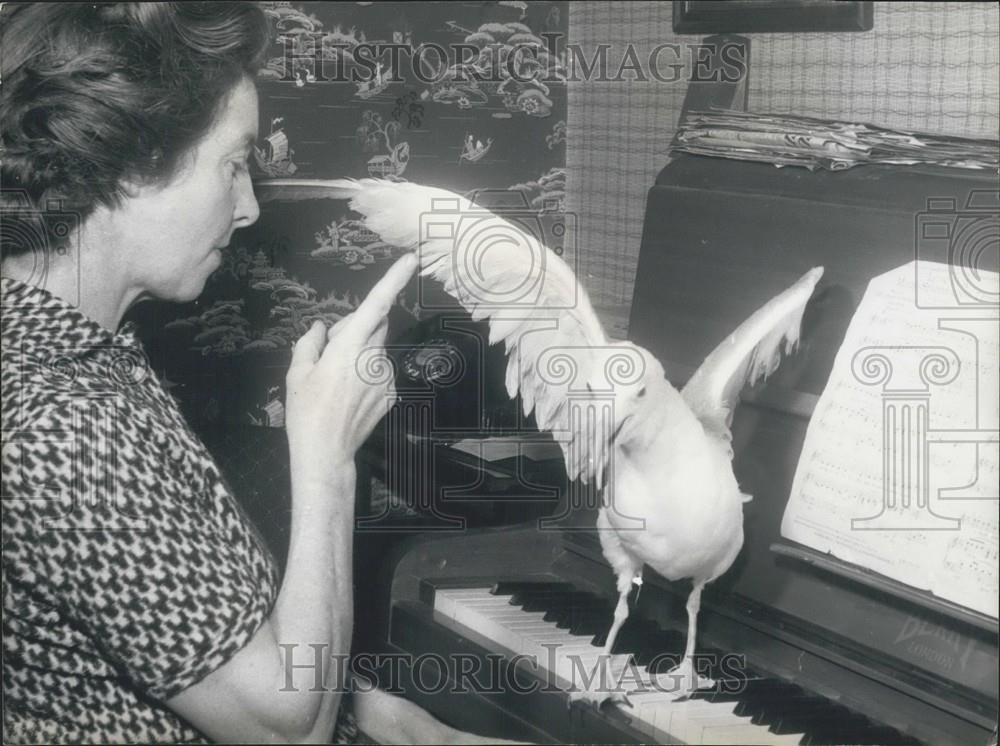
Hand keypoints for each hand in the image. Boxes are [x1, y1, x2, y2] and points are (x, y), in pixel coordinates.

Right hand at [285, 253, 417, 473]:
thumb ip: (310, 342)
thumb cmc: (306, 412)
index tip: (411, 259)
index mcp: (349, 347)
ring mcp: (386, 377)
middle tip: (330, 352)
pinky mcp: (392, 393)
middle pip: (374, 325)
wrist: (326, 452)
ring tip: (338, 381)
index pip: (375, 305)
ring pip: (377, 349)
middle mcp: (373, 358)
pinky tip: (350, 395)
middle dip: (356, 328)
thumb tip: (321, 328)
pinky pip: (381, 371)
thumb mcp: (298, 372)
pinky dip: (368, 374)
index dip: (394, 279)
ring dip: (361, 354)